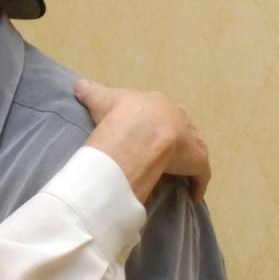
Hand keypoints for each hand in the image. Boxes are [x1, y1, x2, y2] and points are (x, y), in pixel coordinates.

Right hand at [75, 78, 210, 202]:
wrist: (140, 131)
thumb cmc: (119, 114)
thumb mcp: (100, 99)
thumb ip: (91, 92)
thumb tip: (78, 84)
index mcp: (157, 104)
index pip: (159, 113)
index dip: (154, 123)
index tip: (147, 134)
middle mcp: (179, 118)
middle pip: (179, 129)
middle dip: (173, 139)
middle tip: (160, 154)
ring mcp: (191, 140)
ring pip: (192, 150)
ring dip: (185, 161)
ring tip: (174, 173)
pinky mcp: (197, 161)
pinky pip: (200, 175)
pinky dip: (197, 185)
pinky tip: (191, 196)